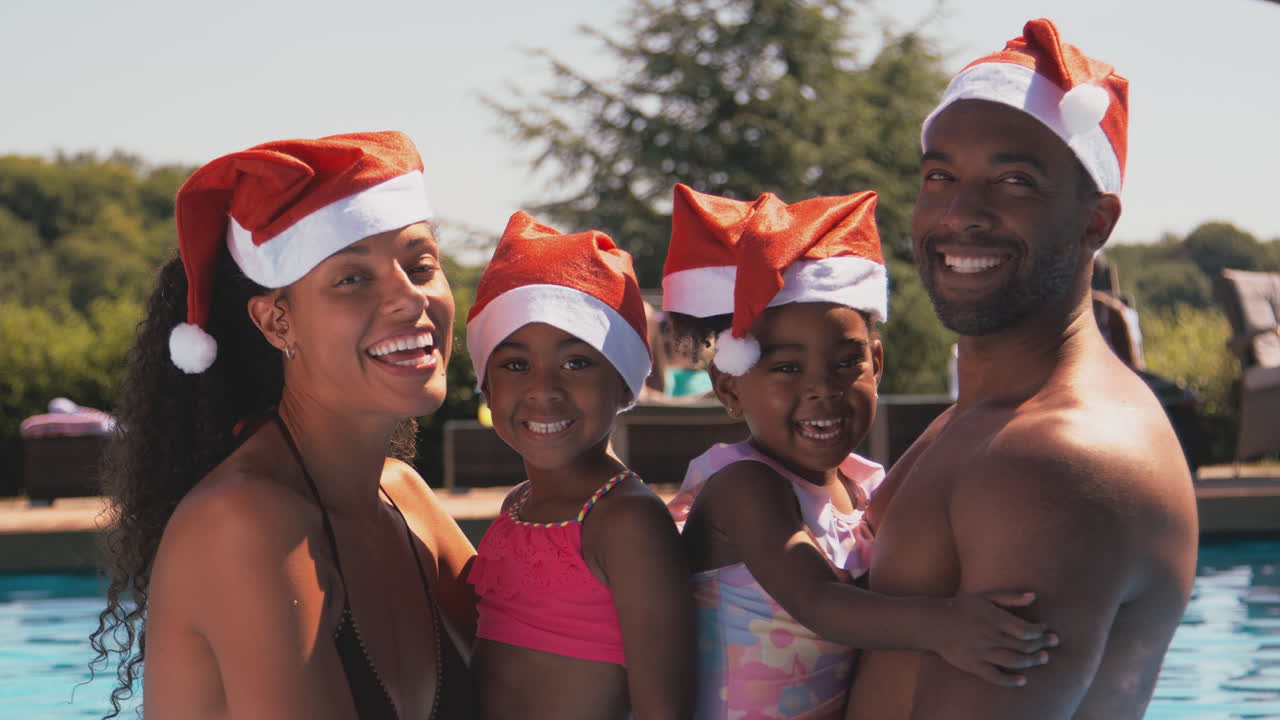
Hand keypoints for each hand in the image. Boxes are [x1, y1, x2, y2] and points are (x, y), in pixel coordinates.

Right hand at [925, 591, 1057, 686]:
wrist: (933, 623)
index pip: (1025, 630)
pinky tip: (1023, 680)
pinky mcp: (973, 665)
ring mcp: (982, 653)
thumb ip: (1010, 597)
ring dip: (1031, 661)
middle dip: (1041, 645)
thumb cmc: (962, 606)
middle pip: (1023, 646)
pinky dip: (1011, 680)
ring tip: (1043, 659)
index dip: (1039, 631)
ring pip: (1013, 661)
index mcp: (994, 619)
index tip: (1046, 629)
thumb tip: (1034, 596)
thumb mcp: (985, 596)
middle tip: (1053, 643)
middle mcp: (990, 637)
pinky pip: (995, 677)